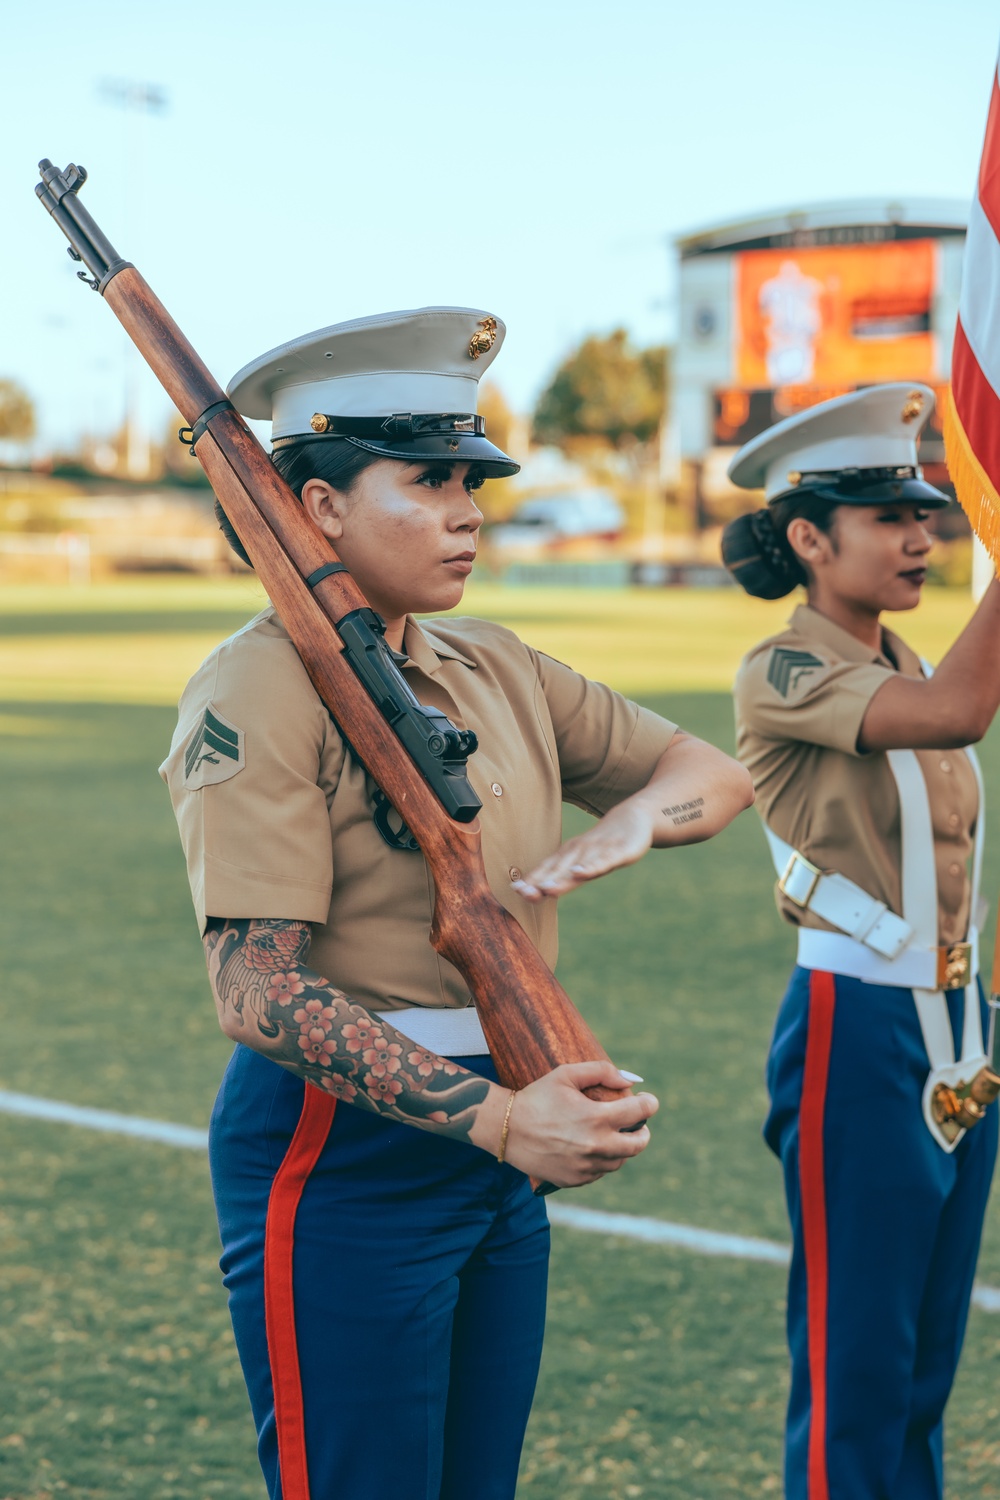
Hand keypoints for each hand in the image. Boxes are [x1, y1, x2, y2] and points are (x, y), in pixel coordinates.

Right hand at [497, 1061, 658, 1188]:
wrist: (506, 1129)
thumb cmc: (537, 1097)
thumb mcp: (566, 1074)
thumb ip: (601, 1071)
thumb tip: (629, 1080)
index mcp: (596, 1118)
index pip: (639, 1112)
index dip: (649, 1103)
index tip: (649, 1101)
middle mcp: (595, 1146)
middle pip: (638, 1144)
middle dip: (643, 1131)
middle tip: (638, 1124)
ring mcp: (586, 1167)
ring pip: (620, 1160)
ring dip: (622, 1147)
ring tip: (612, 1135)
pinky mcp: (576, 1180)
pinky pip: (600, 1171)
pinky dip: (602, 1160)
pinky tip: (591, 1148)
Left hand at [512, 801, 655, 901]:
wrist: (633, 818)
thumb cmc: (602, 844)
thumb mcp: (583, 859)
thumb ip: (563, 875)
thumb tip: (539, 890)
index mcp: (570, 855)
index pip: (548, 869)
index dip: (532, 879)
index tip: (515, 889)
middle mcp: (580, 852)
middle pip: (558, 870)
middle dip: (540, 882)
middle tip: (523, 893)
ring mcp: (599, 851)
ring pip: (578, 866)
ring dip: (561, 878)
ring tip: (546, 889)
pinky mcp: (620, 852)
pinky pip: (604, 861)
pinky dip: (591, 867)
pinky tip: (580, 872)